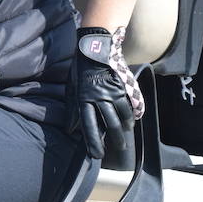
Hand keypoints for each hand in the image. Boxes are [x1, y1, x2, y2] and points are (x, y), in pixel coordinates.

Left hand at [66, 26, 143, 158]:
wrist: (96, 46)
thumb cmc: (81, 68)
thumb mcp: (72, 88)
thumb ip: (72, 110)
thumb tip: (70, 129)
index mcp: (84, 98)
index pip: (89, 125)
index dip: (93, 141)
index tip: (96, 155)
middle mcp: (100, 96)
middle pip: (111, 124)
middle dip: (116, 139)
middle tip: (119, 148)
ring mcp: (114, 91)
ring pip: (124, 115)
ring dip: (125, 127)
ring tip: (126, 134)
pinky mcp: (124, 85)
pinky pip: (131, 104)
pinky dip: (132, 114)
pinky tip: (132, 119)